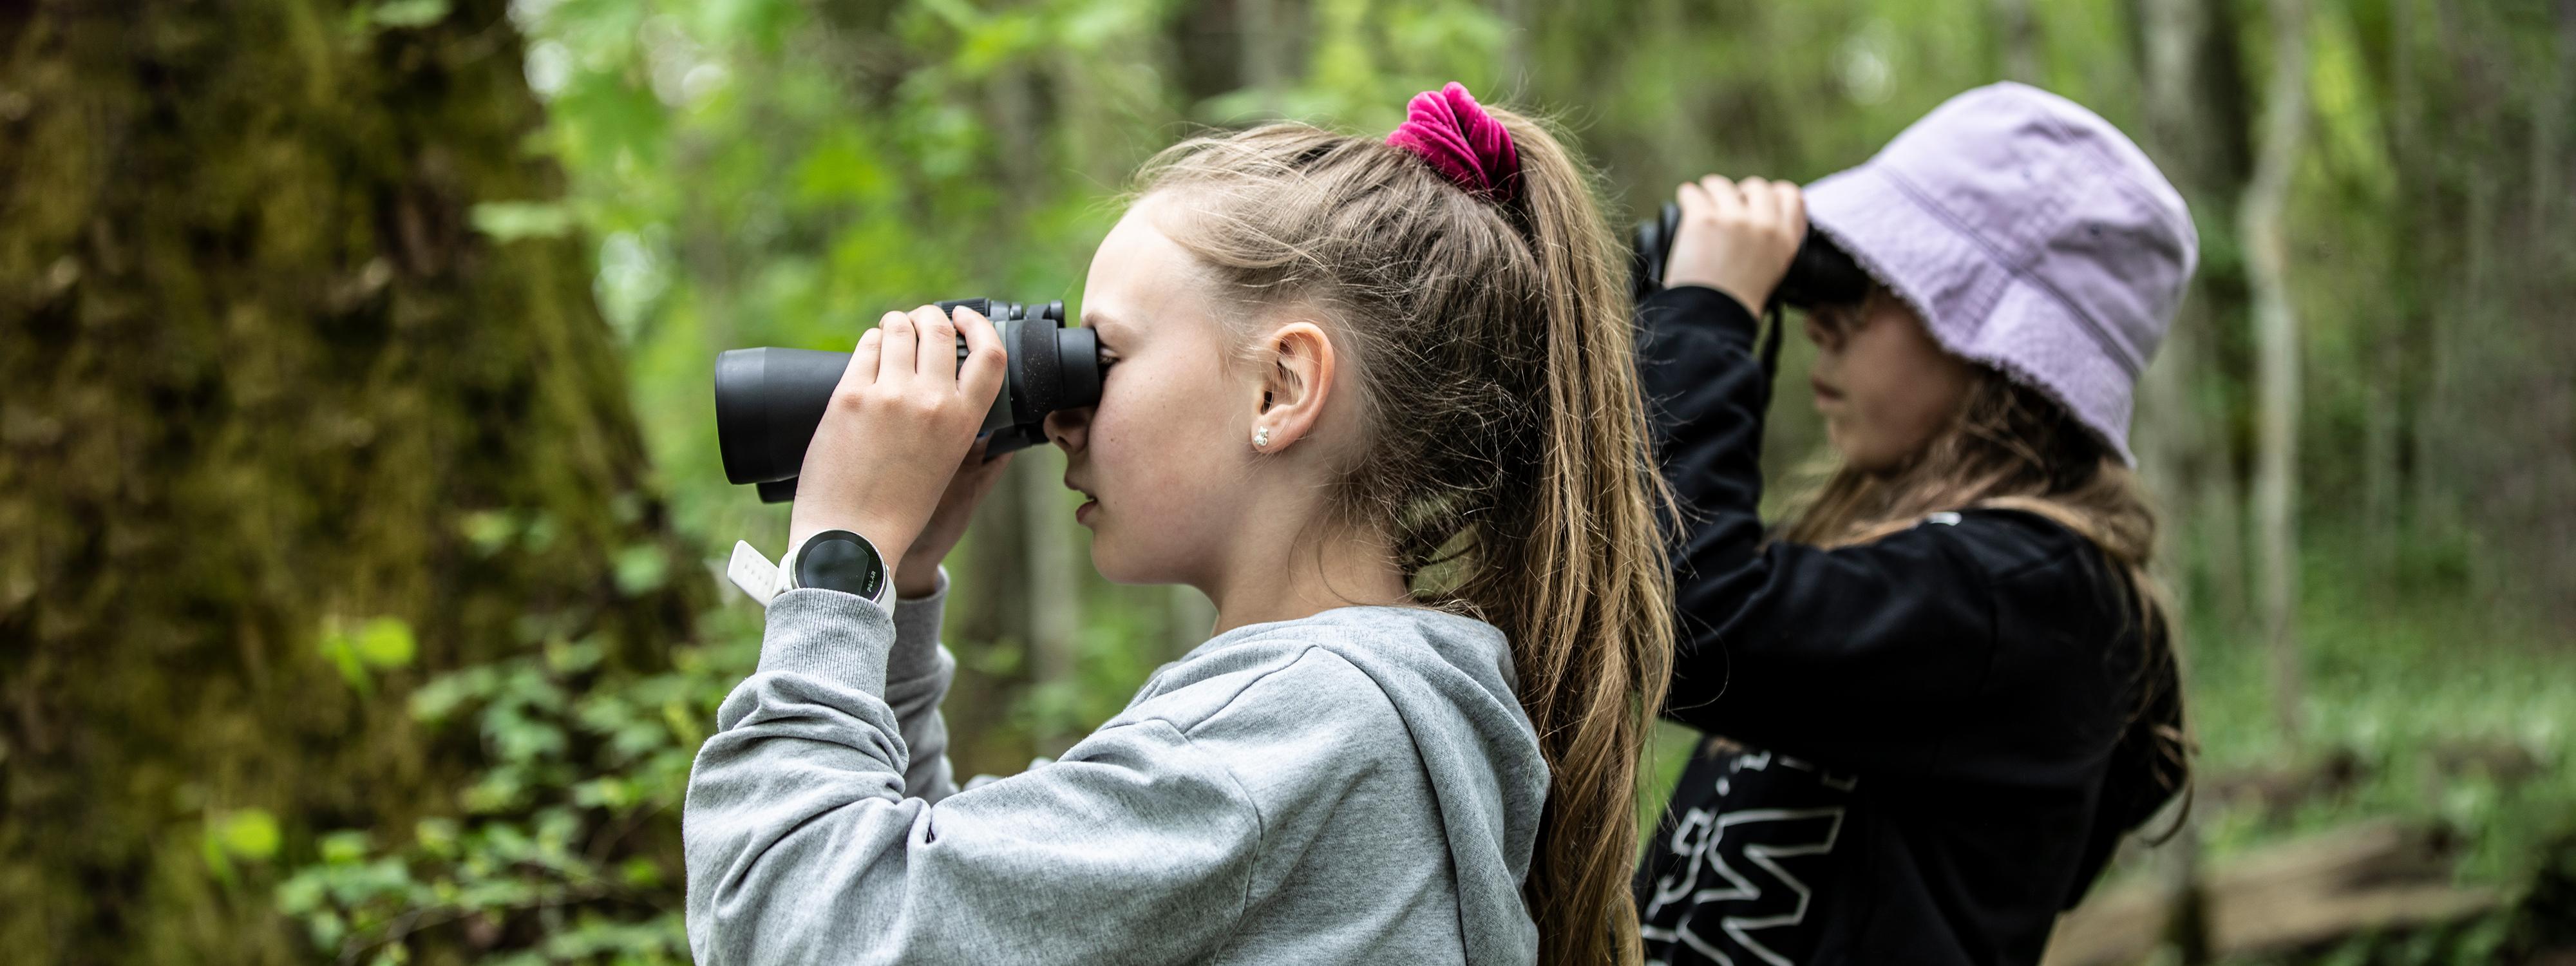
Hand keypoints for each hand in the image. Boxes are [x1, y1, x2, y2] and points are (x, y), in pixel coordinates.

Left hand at [788, 304, 1006, 589]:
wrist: (852, 537)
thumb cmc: (899, 510)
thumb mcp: (949, 466)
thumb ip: (963, 428)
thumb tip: (967, 391)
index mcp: (963, 422)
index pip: (989, 354)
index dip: (977, 325)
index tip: (963, 316)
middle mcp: (931, 402)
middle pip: (937, 329)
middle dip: (928, 317)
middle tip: (919, 322)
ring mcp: (888, 396)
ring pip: (897, 329)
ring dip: (895, 324)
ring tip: (891, 334)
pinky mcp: (849, 396)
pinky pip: (864, 348)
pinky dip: (869, 344)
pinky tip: (869, 354)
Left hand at [1664, 175, 1807, 311]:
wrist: (1711, 316)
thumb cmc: (1736, 301)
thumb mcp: (1771, 271)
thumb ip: (1772, 241)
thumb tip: (1759, 217)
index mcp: (1785, 240)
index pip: (1790, 195)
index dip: (1772, 194)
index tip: (1755, 202)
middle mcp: (1765, 225)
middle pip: (1756, 186)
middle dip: (1739, 193)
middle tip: (1725, 207)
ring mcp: (1735, 220)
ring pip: (1721, 185)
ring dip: (1709, 192)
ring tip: (1701, 206)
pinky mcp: (1704, 219)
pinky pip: (1692, 193)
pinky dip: (1687, 198)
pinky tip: (1685, 208)